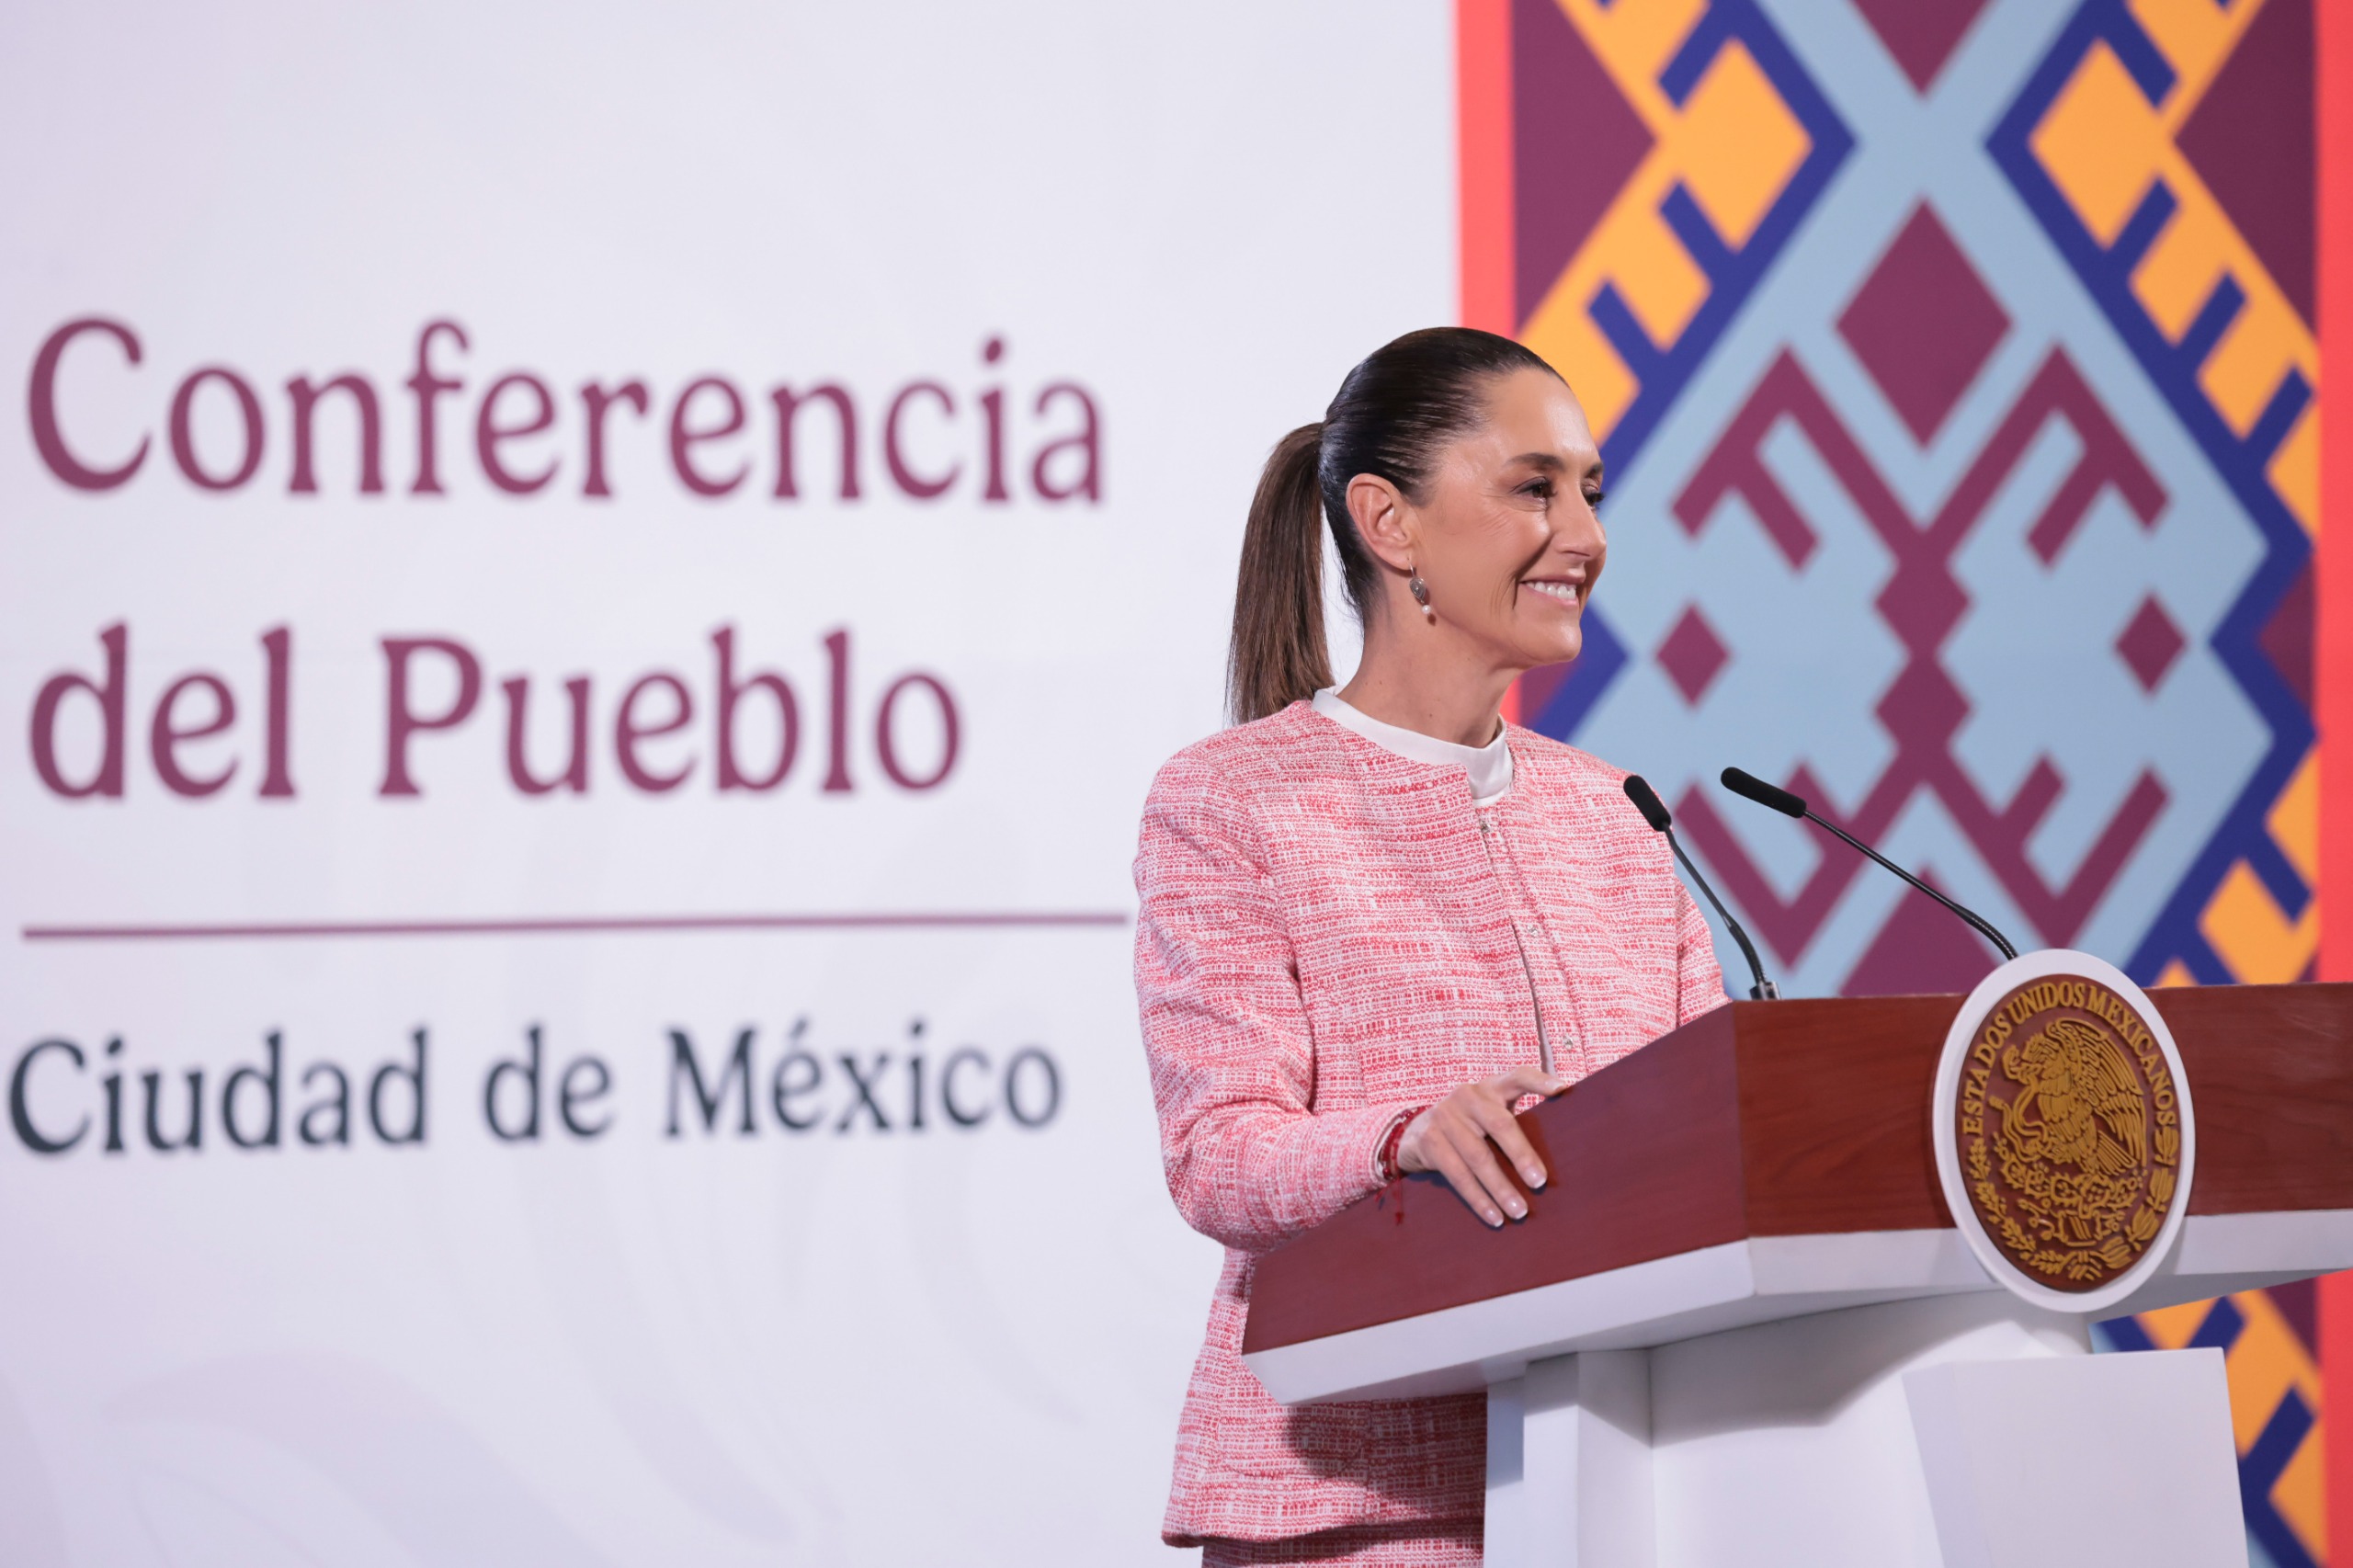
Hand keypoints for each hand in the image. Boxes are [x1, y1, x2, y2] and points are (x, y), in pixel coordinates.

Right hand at [1395, 1065, 1567, 1227]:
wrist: (1414, 1134)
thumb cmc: (1467, 1128)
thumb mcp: (1487, 1115)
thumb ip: (1513, 1123)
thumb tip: (1561, 1155)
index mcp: (1490, 1087)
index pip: (1517, 1076)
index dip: (1540, 1081)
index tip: (1564, 1090)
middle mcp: (1467, 1096)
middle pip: (1499, 1124)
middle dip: (1521, 1154)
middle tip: (1540, 1182)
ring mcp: (1444, 1116)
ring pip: (1479, 1156)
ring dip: (1501, 1188)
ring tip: (1520, 1212)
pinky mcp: (1429, 1140)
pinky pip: (1458, 1174)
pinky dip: (1478, 1199)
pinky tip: (1494, 1216)